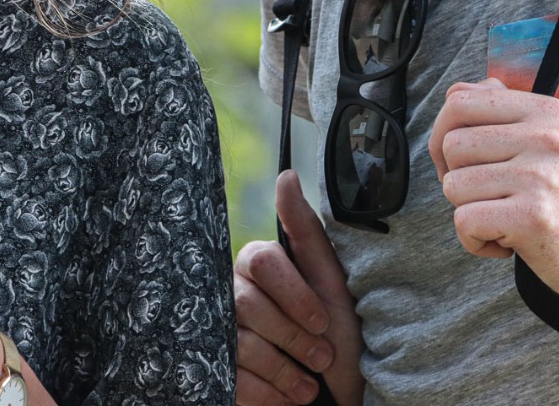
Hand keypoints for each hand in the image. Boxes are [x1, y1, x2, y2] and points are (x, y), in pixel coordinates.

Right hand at [233, 171, 362, 405]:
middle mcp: (233, 292)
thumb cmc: (340, 334)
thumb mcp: (333, 282)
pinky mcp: (216, 369)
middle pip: (248, 304)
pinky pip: (229, 378)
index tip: (323, 321)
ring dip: (282, 371)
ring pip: (238, 343)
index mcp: (259, 264)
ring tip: (308, 385)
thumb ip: (306, 231)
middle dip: (292, 336)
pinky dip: (265, 393)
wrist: (343, 394)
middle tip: (322, 357)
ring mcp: (221, 332)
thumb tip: (285, 175)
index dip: (294, 294)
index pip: (262, 261)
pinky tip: (288, 399)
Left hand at [427, 79, 558, 304]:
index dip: (443, 133)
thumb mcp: (536, 140)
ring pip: (453, 184)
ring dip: (467, 210)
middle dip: (455, 175)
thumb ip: (496, 110)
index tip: (463, 162)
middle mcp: (548, 137)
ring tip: (504, 216)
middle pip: (451, 144)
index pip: (459, 102)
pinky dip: (474, 241)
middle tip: (489, 195)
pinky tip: (505, 242)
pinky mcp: (533, 216)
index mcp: (545, 111)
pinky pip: (464, 222)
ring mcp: (541, 176)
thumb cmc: (553, 194)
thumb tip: (453, 92)